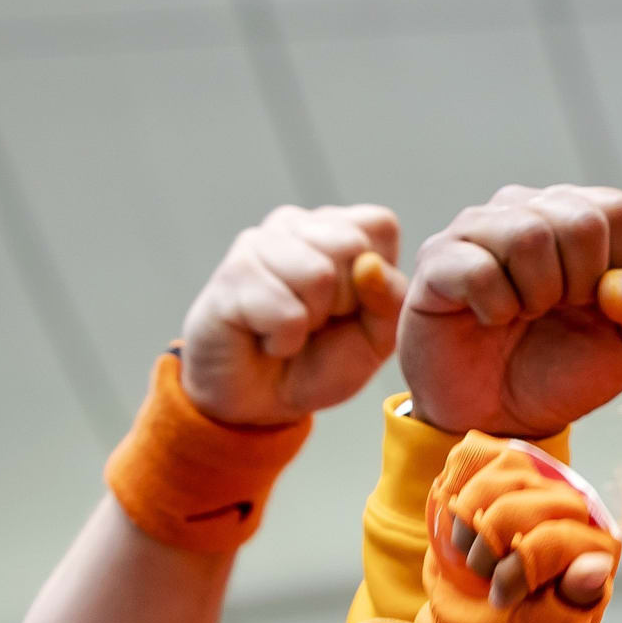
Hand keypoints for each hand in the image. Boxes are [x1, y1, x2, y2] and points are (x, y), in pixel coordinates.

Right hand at [179, 206, 404, 426]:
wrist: (263, 399)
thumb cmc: (322, 360)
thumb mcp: (377, 338)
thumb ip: (390, 299)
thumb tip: (370, 264)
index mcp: (337, 229)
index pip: (379, 224)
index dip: (379, 276)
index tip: (355, 306)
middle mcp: (295, 225)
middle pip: (351, 243)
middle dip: (346, 300)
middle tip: (320, 321)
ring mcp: (258, 244)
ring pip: (318, 273)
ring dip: (312, 319)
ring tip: (293, 326)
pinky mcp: (231, 273)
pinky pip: (285, 311)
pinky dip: (285, 340)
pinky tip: (266, 337)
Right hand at [380, 432, 619, 622]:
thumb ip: (574, 599)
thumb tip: (596, 565)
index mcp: (598, 549)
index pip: (559, 537)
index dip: (519, 566)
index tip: (501, 599)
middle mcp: (578, 511)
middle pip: (531, 498)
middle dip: (490, 537)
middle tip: (481, 572)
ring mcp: (541, 487)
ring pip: (506, 472)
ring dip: (470, 516)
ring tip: (471, 553)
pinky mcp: (504, 475)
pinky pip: (478, 457)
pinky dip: (457, 488)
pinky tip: (457, 521)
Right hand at [400, 184, 621, 435]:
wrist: (502, 414)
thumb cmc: (564, 369)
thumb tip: (621, 284)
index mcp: (579, 219)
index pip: (618, 210)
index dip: (616, 266)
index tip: (594, 301)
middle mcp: (527, 209)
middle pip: (579, 219)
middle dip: (580, 284)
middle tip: (555, 311)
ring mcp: (477, 228)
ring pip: (527, 234)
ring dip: (537, 295)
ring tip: (522, 313)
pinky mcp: (436, 258)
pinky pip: (478, 268)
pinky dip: (496, 308)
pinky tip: (489, 318)